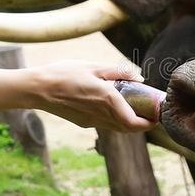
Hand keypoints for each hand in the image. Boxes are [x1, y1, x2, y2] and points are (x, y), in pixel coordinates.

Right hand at [25, 61, 155, 131]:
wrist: (37, 89)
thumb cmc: (65, 73)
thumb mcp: (94, 66)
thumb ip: (119, 72)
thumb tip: (140, 78)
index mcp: (107, 100)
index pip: (134, 122)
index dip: (149, 123)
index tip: (157, 116)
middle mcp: (101, 115)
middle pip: (128, 129)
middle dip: (143, 125)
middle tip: (151, 115)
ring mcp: (91, 121)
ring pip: (117, 128)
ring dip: (130, 122)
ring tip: (137, 109)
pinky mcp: (83, 122)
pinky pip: (105, 124)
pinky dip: (116, 119)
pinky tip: (114, 106)